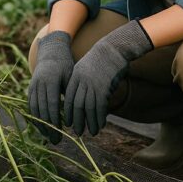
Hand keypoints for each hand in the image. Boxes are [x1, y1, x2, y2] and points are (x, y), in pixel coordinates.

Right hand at [28, 30, 73, 142]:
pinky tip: (42, 128)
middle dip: (48, 127)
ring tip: (49, 137)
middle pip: (42, 109)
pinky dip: (35, 118)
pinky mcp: (29, 89)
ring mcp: (32, 86)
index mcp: (51, 79)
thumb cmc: (65, 65)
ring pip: (34, 109)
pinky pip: (30, 106)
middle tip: (56, 141)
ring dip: (40, 125)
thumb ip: (71, 93)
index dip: (55, 119)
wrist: (51, 52)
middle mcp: (39, 83)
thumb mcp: (70, 76)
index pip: (52, 103)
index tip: (60, 131)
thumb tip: (78, 113)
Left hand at [64, 21, 152, 136]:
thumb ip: (83, 85)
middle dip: (77, 121)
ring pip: (88, 108)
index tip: (69, 123)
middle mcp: (82, 81)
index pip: (69, 99)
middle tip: (78, 132)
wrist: (114, 48)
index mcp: (75, 76)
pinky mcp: (104, 87)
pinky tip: (101, 125)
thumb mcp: (87, 69)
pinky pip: (100, 106)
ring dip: (90, 123)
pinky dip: (100, 118)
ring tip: (92, 133)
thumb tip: (83, 102)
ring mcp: (93, 84)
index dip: (69, 113)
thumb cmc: (102, 60)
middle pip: (77, 106)